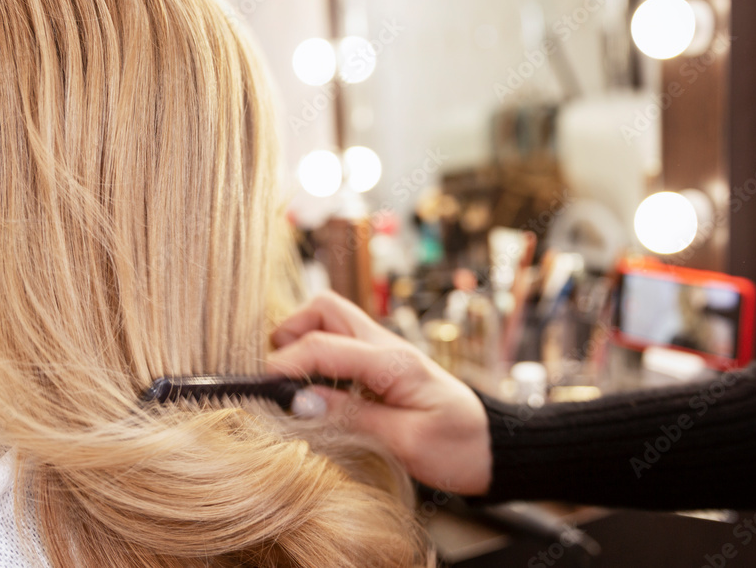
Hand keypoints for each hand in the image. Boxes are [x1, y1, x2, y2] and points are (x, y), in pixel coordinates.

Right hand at [267, 290, 491, 495]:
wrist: (494, 446)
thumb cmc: (458, 446)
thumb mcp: (405, 442)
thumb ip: (351, 417)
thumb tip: (302, 402)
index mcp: (392, 361)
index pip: (323, 345)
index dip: (285, 364)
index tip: (261, 387)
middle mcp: (386, 345)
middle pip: (324, 309)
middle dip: (291, 333)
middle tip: (278, 374)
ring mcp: (384, 351)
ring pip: (331, 320)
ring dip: (304, 340)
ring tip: (292, 382)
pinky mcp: (382, 364)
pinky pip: (342, 344)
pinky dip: (319, 356)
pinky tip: (316, 388)